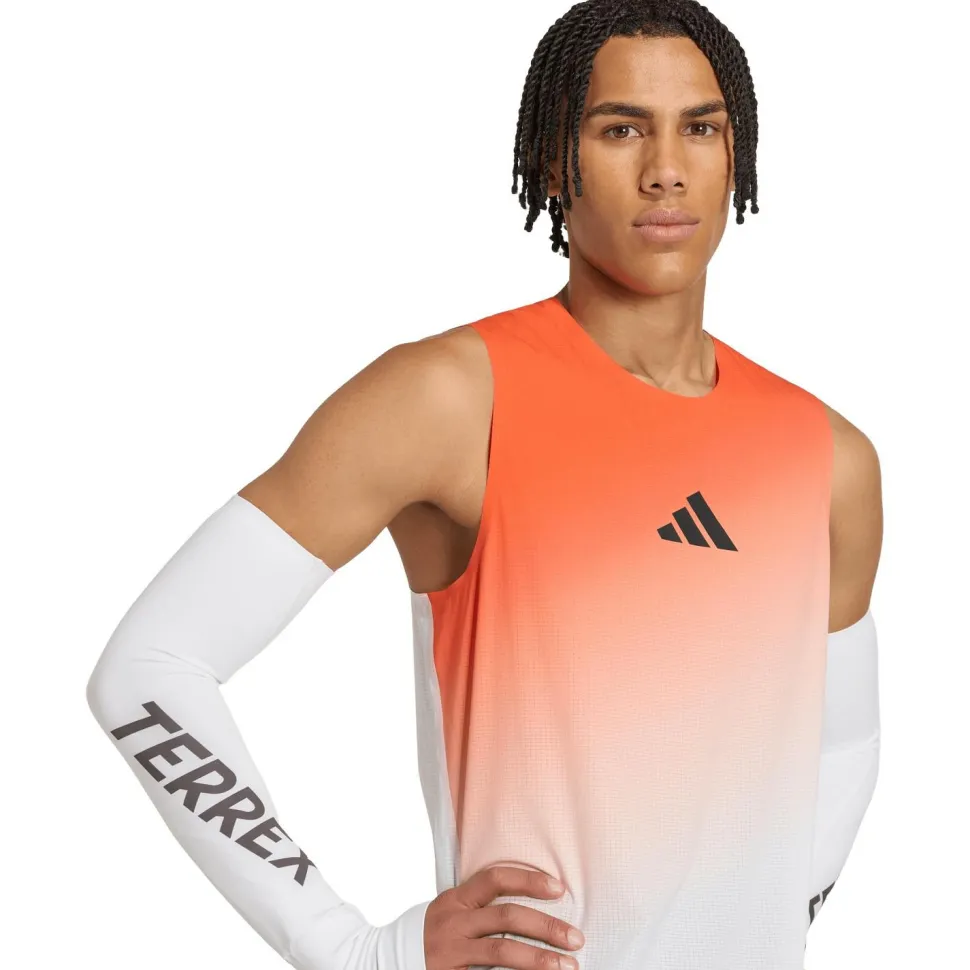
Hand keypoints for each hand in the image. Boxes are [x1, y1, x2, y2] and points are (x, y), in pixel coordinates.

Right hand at [423, 865, 584, 969]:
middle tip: (575, 938)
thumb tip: (534, 908)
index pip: (495, 878)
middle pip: (507, 917)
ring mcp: (452, 951)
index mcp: (456, 899)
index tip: (560, 889)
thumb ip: (481, 906)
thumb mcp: (452, 910)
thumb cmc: (434, 933)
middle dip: (546, 926)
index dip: (529, 880)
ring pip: (501, 951)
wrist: (388, 959)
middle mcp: (454, 922)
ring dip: (538, 958)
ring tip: (566, 966)